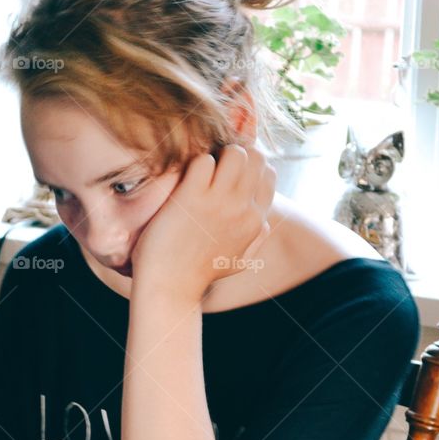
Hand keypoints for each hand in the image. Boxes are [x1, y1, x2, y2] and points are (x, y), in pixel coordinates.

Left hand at [130, 144, 276, 300]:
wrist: (170, 287)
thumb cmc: (199, 274)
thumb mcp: (239, 261)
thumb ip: (256, 240)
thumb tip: (264, 223)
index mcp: (256, 221)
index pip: (268, 172)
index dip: (250, 164)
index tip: (230, 172)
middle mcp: (243, 209)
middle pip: (254, 155)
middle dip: (235, 152)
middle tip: (215, 165)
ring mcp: (219, 203)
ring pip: (234, 152)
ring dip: (217, 153)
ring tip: (201, 170)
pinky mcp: (192, 198)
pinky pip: (203, 160)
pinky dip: (194, 163)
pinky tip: (185, 180)